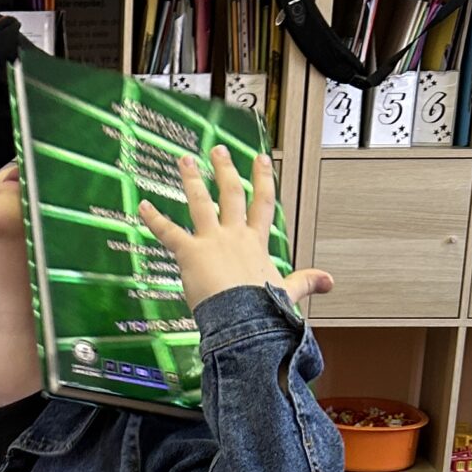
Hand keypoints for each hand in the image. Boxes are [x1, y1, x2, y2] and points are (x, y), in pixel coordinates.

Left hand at [138, 148, 333, 314]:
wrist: (246, 320)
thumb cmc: (263, 310)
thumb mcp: (289, 292)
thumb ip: (306, 282)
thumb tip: (329, 281)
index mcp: (255, 243)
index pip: (262, 204)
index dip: (262, 179)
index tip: (261, 160)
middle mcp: (234, 235)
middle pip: (231, 194)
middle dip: (224, 170)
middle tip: (218, 151)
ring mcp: (212, 241)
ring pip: (200, 203)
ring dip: (191, 180)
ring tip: (185, 161)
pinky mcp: (190, 253)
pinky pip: (168, 232)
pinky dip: (153, 219)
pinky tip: (143, 206)